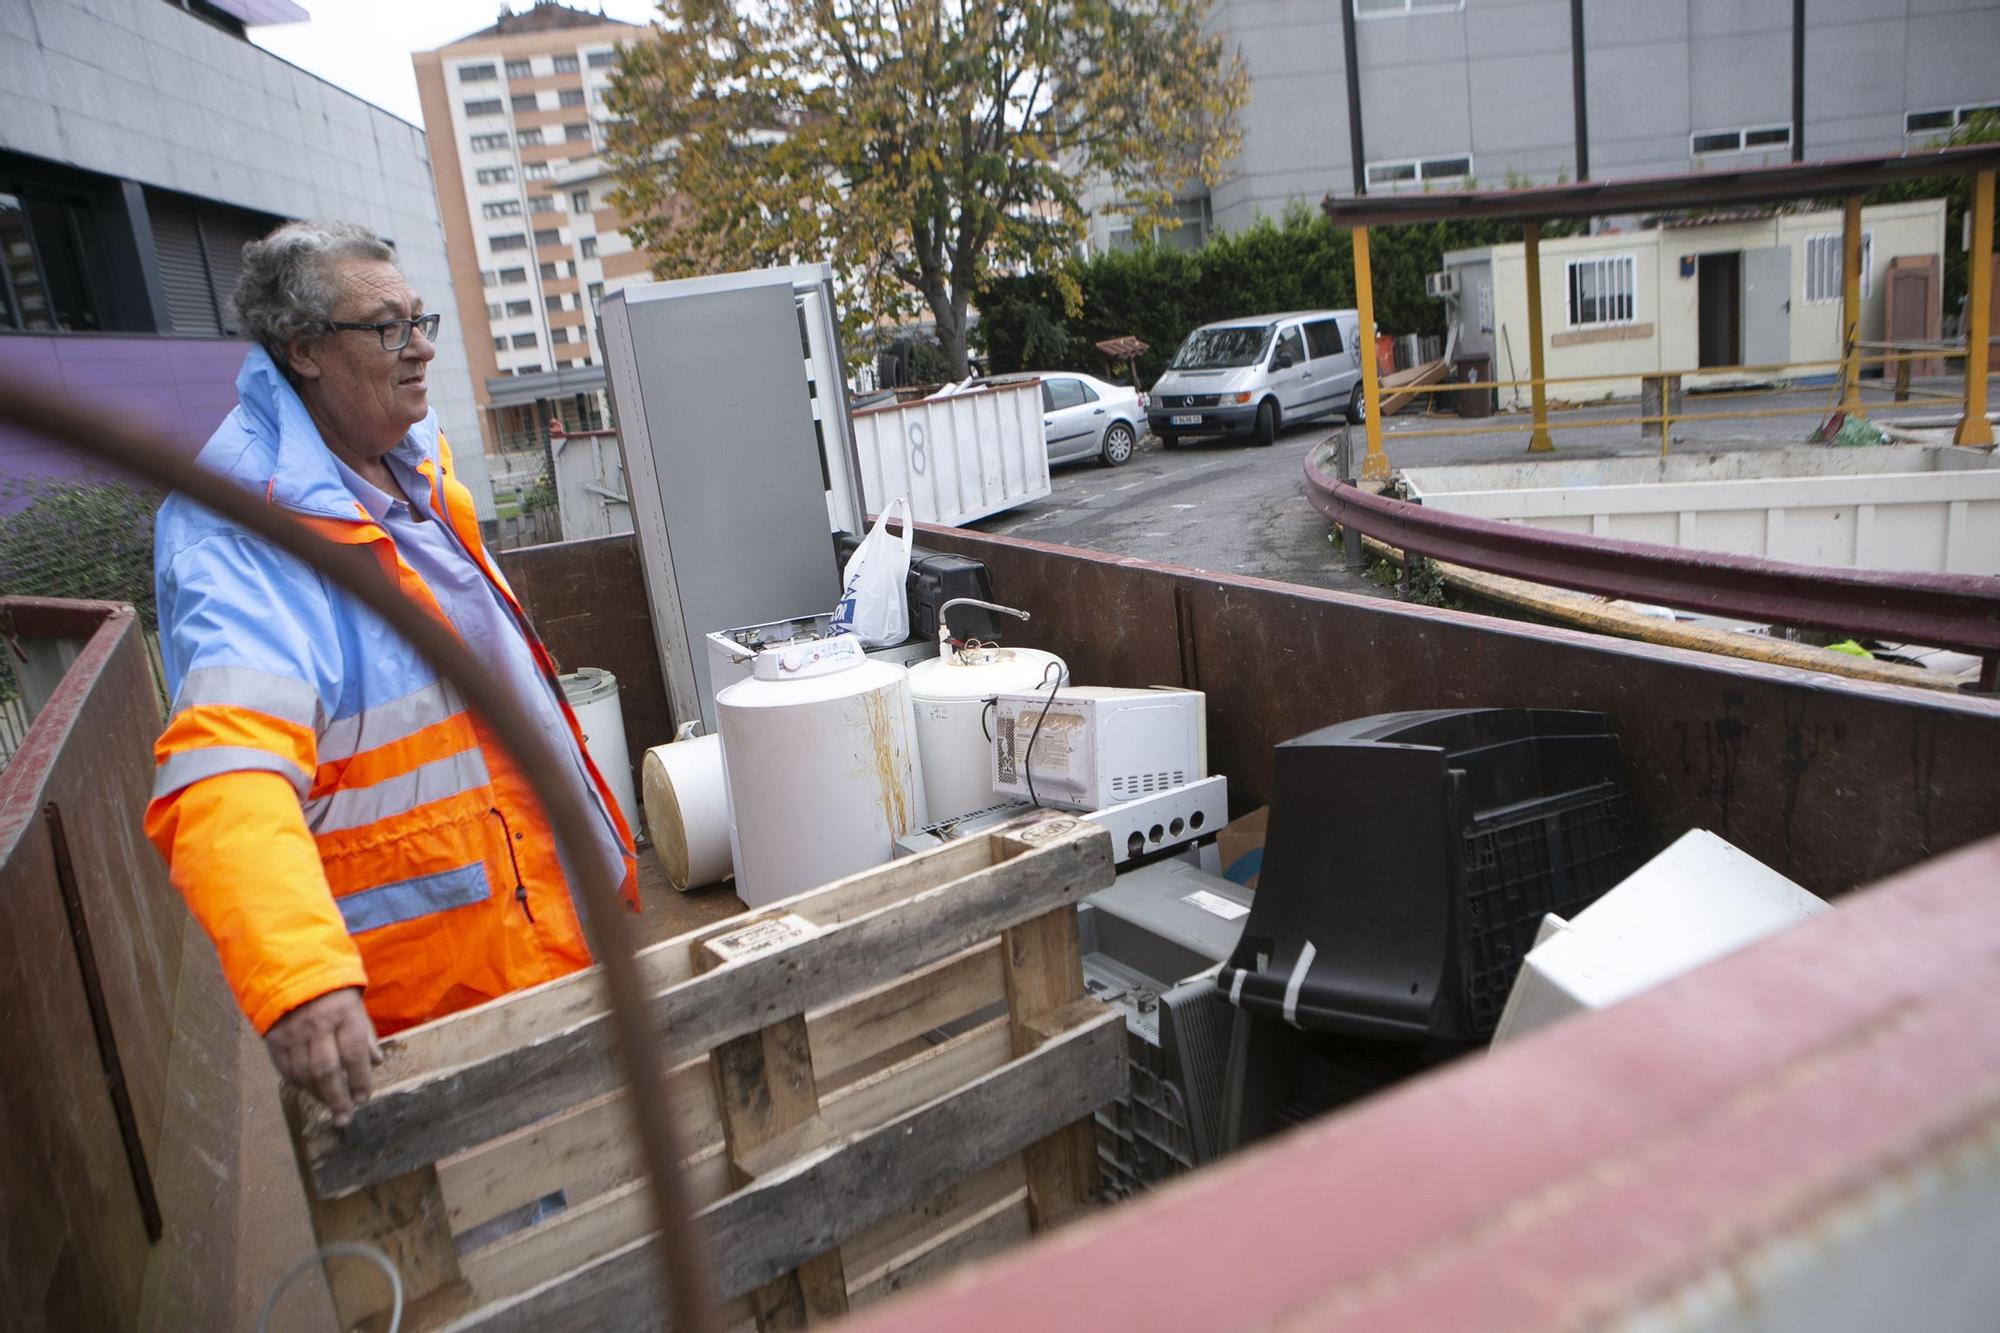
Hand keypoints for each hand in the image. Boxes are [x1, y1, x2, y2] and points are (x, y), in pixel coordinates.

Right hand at [266, 987, 382, 1127]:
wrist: (290, 967)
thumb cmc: (332, 987)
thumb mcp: (356, 1004)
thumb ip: (365, 1034)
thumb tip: (377, 1062)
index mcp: (343, 1013)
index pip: (354, 1054)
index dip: (360, 1080)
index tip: (364, 1099)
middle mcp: (317, 1025)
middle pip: (326, 1070)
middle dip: (337, 1098)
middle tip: (345, 1117)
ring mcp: (292, 1033)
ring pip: (304, 1074)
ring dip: (318, 1095)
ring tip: (330, 1108)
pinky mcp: (273, 1038)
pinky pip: (285, 1069)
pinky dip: (299, 1084)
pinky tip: (310, 1092)